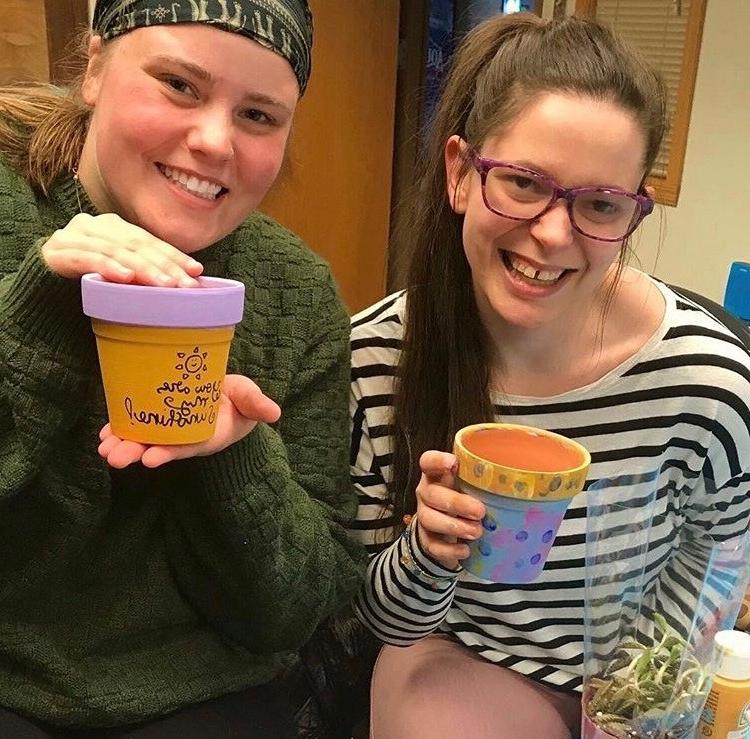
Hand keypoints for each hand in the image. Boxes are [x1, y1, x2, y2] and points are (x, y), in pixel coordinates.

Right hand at [42, 213, 203, 286]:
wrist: (42, 289)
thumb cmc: (89, 282)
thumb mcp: (120, 273)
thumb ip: (144, 271)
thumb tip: (187, 282)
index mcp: (115, 227)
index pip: (150, 241)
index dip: (174, 256)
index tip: (196, 272)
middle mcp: (96, 226)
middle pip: (137, 245)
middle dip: (165, 265)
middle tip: (185, 284)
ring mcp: (75, 236)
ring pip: (116, 251)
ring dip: (143, 269)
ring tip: (164, 284)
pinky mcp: (57, 253)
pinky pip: (87, 259)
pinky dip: (108, 267)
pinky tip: (126, 277)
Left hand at [98, 375, 280, 468]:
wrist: (228, 398)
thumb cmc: (239, 401)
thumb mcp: (250, 400)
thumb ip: (258, 405)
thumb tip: (274, 412)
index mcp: (206, 434)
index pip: (185, 446)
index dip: (168, 452)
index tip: (150, 459)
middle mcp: (184, 436)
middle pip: (158, 446)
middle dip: (135, 452)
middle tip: (113, 457)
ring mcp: (170, 429)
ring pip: (143, 439)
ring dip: (122, 444)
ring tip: (103, 448)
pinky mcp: (158, 417)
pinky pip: (137, 425)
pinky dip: (120, 429)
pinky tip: (104, 434)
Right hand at [415, 450, 485, 569]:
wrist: (453, 531)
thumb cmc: (470, 501)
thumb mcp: (477, 488)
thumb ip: (490, 482)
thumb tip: (524, 481)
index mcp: (438, 475)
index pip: (428, 461)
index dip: (437, 460)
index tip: (453, 463)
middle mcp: (427, 493)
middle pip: (431, 493)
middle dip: (456, 503)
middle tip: (480, 511)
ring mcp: (424, 515)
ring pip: (428, 519)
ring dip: (453, 526)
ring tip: (476, 532)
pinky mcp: (426, 539)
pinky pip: (432, 545)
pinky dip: (449, 550)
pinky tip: (466, 550)